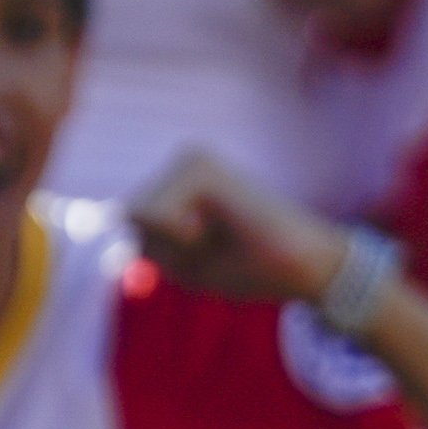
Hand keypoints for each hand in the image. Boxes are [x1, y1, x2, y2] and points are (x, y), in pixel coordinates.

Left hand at [129, 149, 351, 305]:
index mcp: (182, 181)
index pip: (130, 223)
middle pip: (129, 217)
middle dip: (165, 249)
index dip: (164, 254)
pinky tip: (224, 228)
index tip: (213, 250)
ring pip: (138, 215)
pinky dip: (182, 236)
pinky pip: (155, 214)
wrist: (312, 267)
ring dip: (175, 245)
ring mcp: (192, 158)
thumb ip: (145, 241)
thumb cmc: (257, 270)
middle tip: (220, 247)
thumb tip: (115, 211)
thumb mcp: (186, 263)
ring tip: (224, 238)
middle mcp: (184, 162)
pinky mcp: (200, 166)